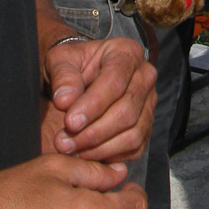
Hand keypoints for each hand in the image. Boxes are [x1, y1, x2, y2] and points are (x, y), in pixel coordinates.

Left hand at [43, 36, 155, 162]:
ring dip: (99, 148)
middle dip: (93, 132)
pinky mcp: (147, 125)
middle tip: (63, 143)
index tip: (69, 122)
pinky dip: (110, 156)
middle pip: (127, 110)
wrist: (82, 75)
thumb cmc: (72, 65)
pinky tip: (85, 154)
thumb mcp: (60, 60)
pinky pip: (135, 147)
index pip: (115, 82)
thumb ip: (62, 76)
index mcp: (126, 53)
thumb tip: (65, 101)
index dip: (93, 105)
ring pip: (133, 133)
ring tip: (71, 150)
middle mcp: (145, 76)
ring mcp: (149, 102)